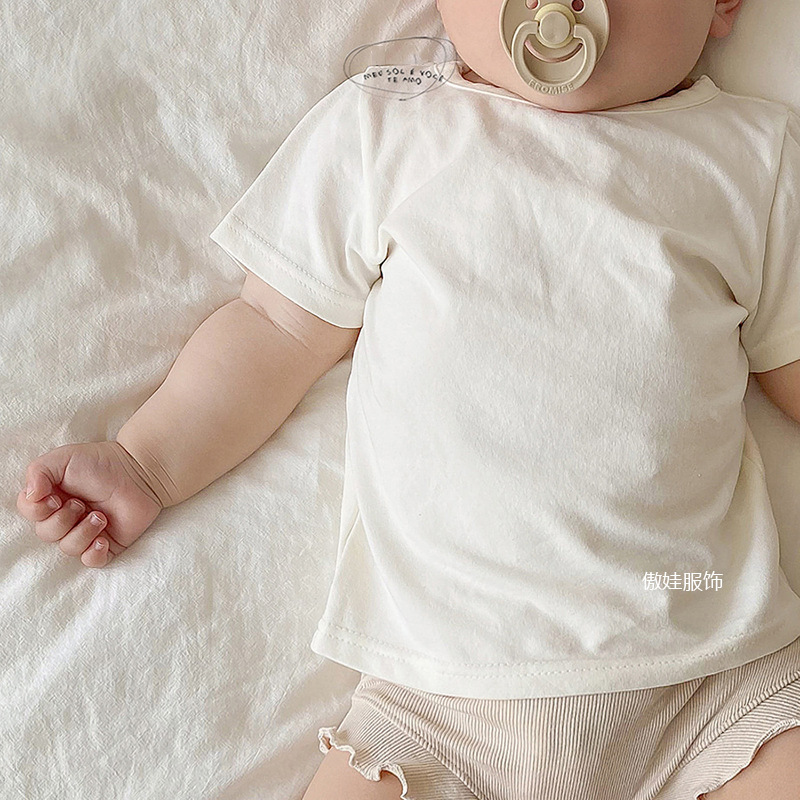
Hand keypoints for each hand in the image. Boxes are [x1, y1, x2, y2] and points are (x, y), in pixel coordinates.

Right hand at [16, 441, 163, 567]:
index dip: (37, 511)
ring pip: (68, 548)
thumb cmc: (102, 463)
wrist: (140, 471)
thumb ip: (38, 472)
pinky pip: (92, 561)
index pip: (30, 513)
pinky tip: (103, 540)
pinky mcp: (107, 543)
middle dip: (62, 519)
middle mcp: (66, 516)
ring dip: (82, 532)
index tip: (55, 498)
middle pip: (46, 533)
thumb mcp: (63, 458)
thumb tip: (31, 496)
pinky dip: (93, 553)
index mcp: (52, 497)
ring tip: (101, 516)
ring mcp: (86, 531)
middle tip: (81, 504)